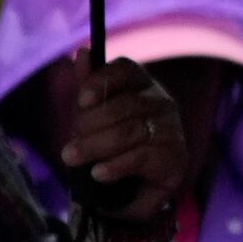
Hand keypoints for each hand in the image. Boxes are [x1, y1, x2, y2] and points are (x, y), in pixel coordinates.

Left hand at [51, 57, 190, 222]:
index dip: (102, 81)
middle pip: (123, 105)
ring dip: (95, 146)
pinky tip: (98, 173)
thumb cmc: (111, 146)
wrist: (132, 189)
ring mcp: (172, 129)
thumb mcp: (93, 117)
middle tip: (67, 148)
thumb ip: (88, 86)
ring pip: (130, 131)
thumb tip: (82, 52)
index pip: (125, 69)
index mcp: (142, 85)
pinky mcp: (176, 157)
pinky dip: (116, 166)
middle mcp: (161, 102)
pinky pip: (141, 157)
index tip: (81, 101)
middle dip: (90, 125)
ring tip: (72, 159)